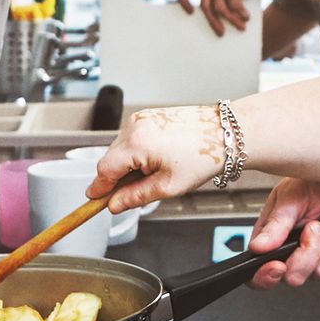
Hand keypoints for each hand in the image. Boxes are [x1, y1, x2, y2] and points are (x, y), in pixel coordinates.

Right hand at [87, 106, 223, 211]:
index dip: (99, 189)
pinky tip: (159, 159)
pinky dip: (137, 152)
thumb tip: (114, 205)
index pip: (104, 170)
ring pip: (120, 150)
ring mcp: (140, 118)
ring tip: (158, 172)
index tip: (94, 200)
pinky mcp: (147, 115)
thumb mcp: (168, 186)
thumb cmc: (203, 156)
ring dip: (129, 165)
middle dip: (118, 178)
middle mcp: (134, 126)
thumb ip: (135, 197)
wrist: (225, 132)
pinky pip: (131, 139)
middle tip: (139, 191)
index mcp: (136, 143)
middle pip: (110, 160)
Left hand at [178, 0, 264, 35]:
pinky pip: (232, 7)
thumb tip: (208, 12)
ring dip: (231, 20)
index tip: (190, 12)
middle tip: (219, 31)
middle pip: (204, 5)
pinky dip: (240, 14)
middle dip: (213, 21)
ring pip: (220, 9)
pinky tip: (245, 17)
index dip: (183, 0)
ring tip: (239, 26)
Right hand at [247, 178, 319, 288]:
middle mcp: (294, 254)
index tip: (278, 266)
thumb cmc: (315, 182)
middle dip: (308, 251)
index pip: (258, 276)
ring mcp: (319, 259)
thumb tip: (258, 247)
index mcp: (272, 241)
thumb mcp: (290, 196)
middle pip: (294, 278)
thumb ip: (276, 223)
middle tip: (313, 225)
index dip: (265, 278)